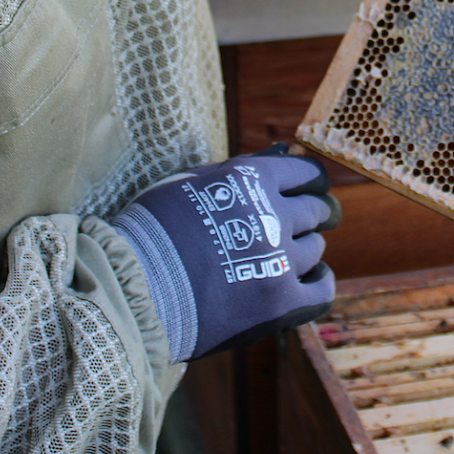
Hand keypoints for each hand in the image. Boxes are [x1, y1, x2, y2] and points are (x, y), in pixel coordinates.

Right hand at [112, 144, 339, 360]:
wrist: (132, 290)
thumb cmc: (154, 230)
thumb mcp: (193, 184)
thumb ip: (244, 167)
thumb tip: (285, 150)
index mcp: (252, 180)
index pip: (308, 174)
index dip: (308, 183)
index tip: (303, 193)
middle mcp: (273, 216)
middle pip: (316, 210)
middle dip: (306, 215)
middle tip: (282, 228)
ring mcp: (280, 260)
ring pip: (315, 248)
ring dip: (300, 250)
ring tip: (271, 258)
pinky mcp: (281, 303)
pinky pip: (322, 288)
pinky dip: (316, 282)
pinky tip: (300, 281)